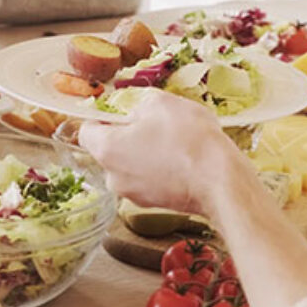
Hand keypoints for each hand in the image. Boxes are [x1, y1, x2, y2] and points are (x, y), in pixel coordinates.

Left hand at [79, 91, 252, 216]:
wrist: (221, 180)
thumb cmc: (189, 140)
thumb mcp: (160, 102)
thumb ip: (137, 103)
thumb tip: (134, 111)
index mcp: (106, 150)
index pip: (85, 131)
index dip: (101, 118)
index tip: (118, 112)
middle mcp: (113, 177)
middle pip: (108, 150)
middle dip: (127, 135)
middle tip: (153, 124)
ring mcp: (133, 195)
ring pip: (129, 165)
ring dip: (144, 152)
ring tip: (172, 142)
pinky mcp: (154, 204)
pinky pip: (148, 179)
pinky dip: (158, 169)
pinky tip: (180, 159)